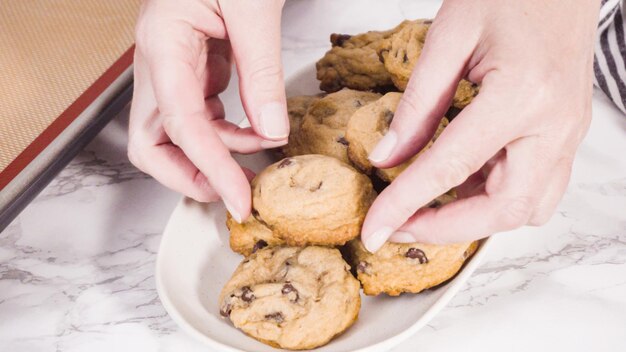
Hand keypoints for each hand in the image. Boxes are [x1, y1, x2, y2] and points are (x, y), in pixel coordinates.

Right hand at [128, 0, 287, 221]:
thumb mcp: (254, 9)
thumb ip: (262, 73)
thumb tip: (272, 130)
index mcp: (163, 43)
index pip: (181, 126)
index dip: (210, 169)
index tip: (238, 199)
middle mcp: (158, 61)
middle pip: (152, 143)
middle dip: (188, 176)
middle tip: (232, 194)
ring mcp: (172, 66)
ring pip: (173, 134)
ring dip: (213, 156)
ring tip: (257, 162)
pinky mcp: (192, 67)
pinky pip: (199, 114)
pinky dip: (226, 133)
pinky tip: (254, 131)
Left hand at [361, 0, 599, 250]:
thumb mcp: (450, 36)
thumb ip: (417, 104)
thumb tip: (387, 158)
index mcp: (522, 95)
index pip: (451, 168)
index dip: (405, 204)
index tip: (375, 230)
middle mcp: (555, 126)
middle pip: (503, 209)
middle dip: (447, 228)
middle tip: (401, 225)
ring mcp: (567, 134)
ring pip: (526, 209)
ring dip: (474, 218)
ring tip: (429, 206)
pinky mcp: (566, 135)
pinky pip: (536, 189)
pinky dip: (494, 199)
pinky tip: (464, 184)